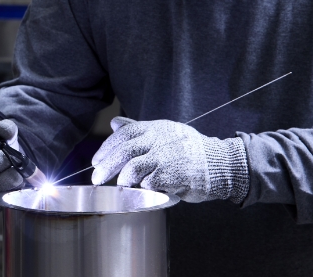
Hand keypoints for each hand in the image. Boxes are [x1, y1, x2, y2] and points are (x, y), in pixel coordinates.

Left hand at [91, 117, 248, 202]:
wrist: (217, 162)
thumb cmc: (186, 148)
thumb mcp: (163, 131)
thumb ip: (138, 128)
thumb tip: (115, 123)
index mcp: (154, 128)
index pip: (123, 134)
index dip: (106, 148)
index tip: (96, 161)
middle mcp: (158, 140)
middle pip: (124, 152)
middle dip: (107, 166)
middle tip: (96, 179)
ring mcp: (166, 157)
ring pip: (134, 168)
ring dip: (123, 179)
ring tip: (121, 185)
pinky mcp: (173, 175)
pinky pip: (150, 183)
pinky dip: (143, 188)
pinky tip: (143, 190)